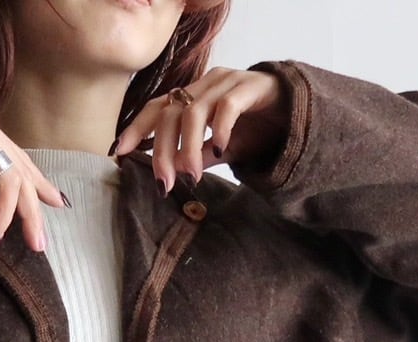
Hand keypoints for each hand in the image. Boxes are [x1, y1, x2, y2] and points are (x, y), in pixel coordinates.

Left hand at [110, 67, 287, 193]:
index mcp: (194, 96)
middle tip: (163, 182)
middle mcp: (206, 85)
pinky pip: (228, 106)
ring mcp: (228, 82)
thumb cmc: (257, 129)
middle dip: (162, 151)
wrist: (298, 114)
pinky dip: (219, 129)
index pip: (157, 108)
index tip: (119, 153)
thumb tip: (174, 173)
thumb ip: (198, 156)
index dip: (137, 128)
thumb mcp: (222, 149)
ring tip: (192, 176)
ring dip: (188, 147)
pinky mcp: (251, 86)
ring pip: (194, 111)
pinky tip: (220, 150)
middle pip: (171, 113)